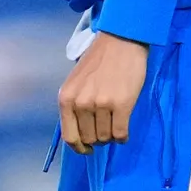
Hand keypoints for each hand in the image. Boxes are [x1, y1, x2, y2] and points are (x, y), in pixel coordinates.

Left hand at [58, 31, 148, 154]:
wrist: (120, 41)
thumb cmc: (99, 61)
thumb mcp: (76, 82)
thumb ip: (75, 105)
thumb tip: (81, 133)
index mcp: (66, 98)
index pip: (70, 136)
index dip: (79, 148)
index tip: (87, 149)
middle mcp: (80, 103)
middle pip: (90, 139)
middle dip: (98, 137)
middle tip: (106, 125)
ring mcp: (100, 104)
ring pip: (106, 137)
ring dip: (112, 134)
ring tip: (115, 120)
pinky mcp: (121, 104)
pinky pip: (121, 133)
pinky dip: (123, 135)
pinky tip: (124, 125)